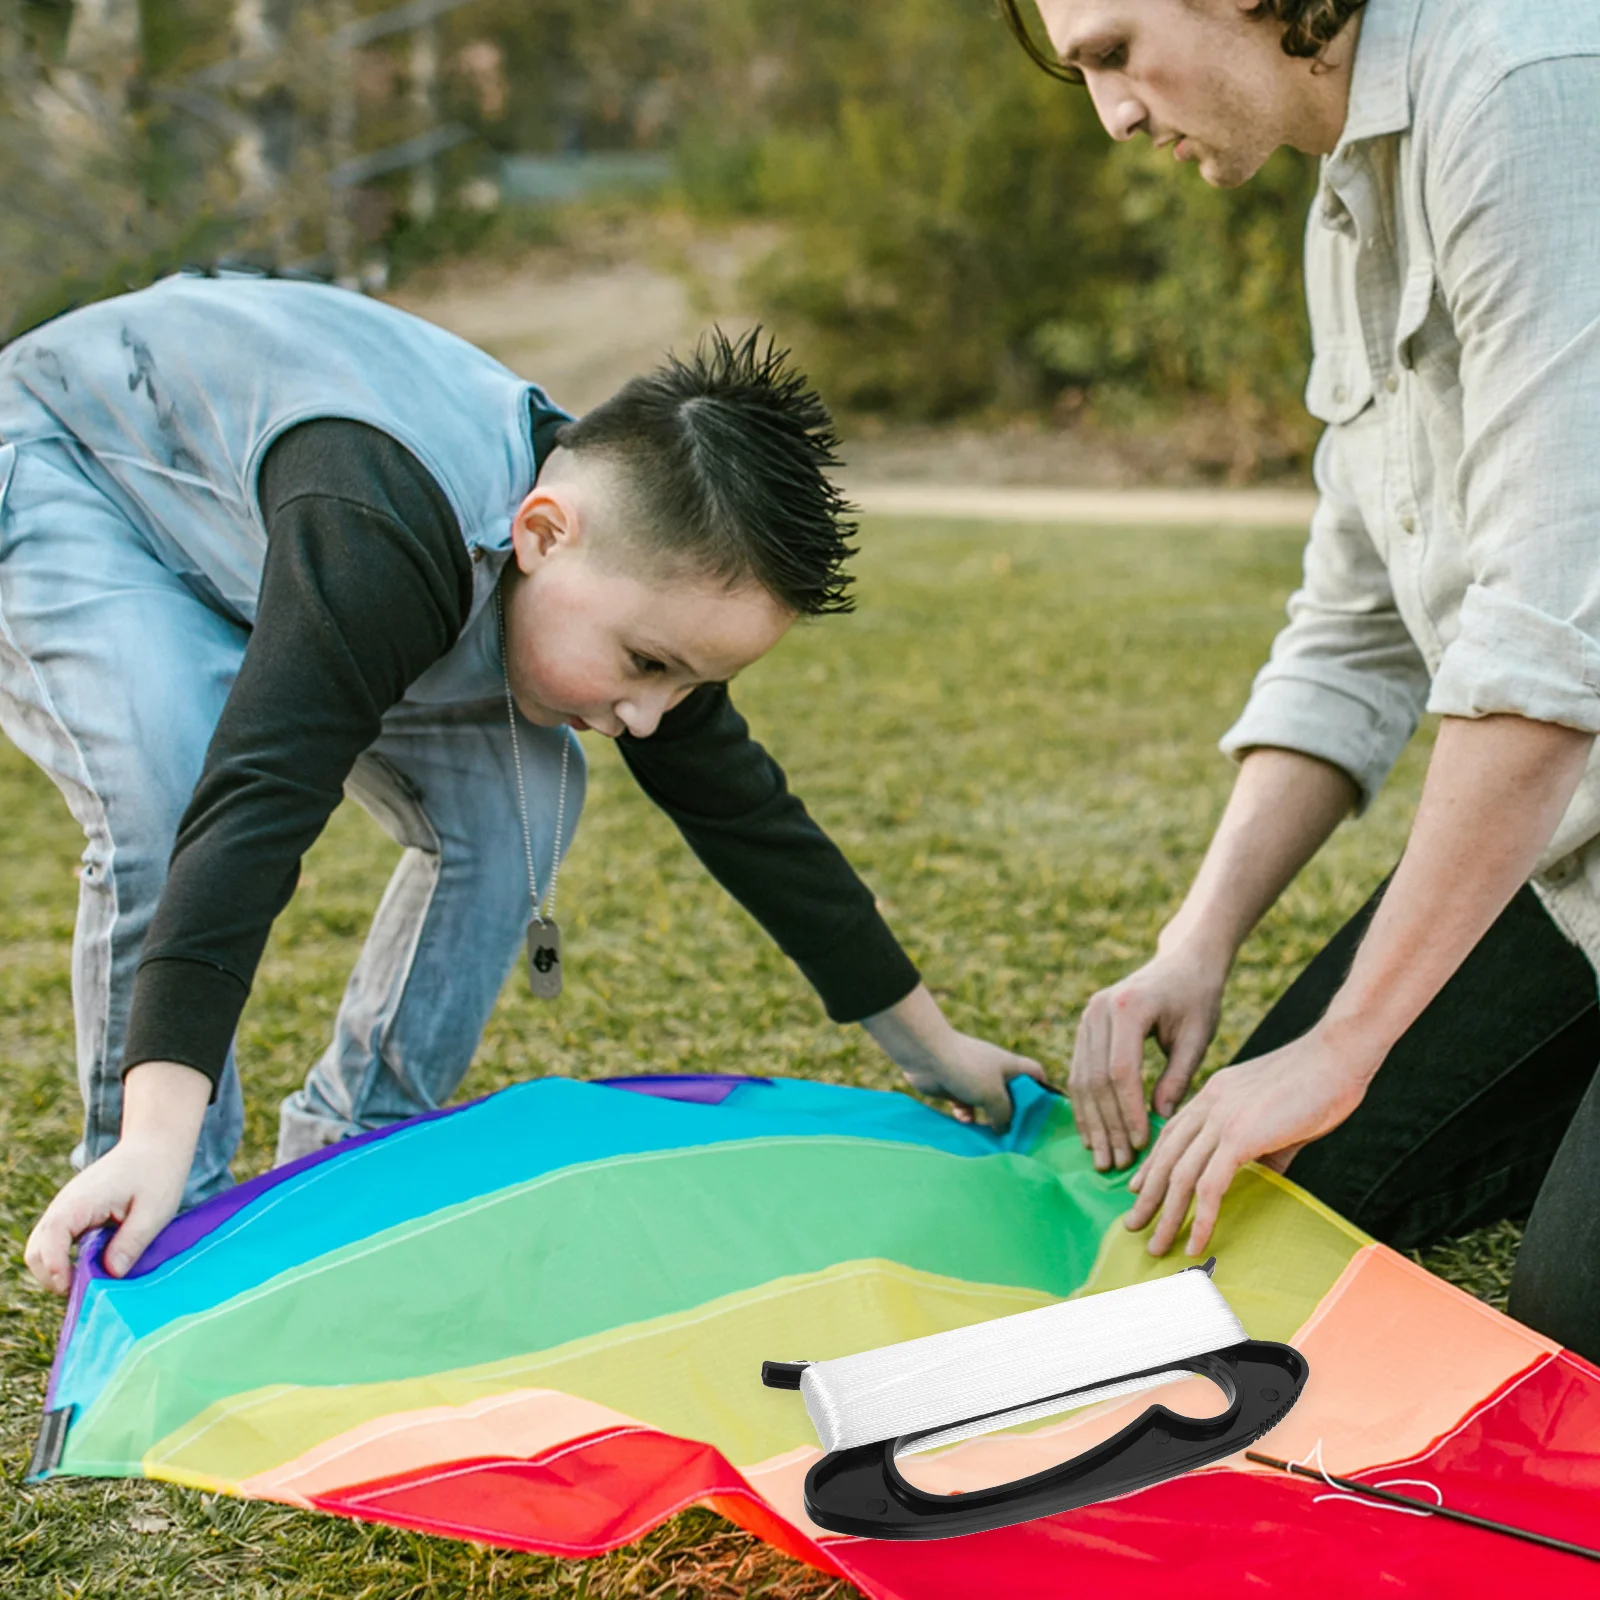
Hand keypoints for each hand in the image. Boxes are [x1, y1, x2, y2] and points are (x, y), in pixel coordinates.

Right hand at [23, 1060, 208, 1293]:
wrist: (156, 1142)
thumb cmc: (158, 1173)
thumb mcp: (155, 1211)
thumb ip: (132, 1242)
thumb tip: (111, 1274)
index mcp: (80, 1202)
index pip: (50, 1239)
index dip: (55, 1268)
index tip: (72, 1288)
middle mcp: (65, 1205)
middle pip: (37, 1250)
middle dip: (52, 1276)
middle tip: (83, 1292)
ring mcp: (66, 1208)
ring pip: (43, 1247)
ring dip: (58, 1268)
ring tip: (90, 1281)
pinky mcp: (74, 1212)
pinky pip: (58, 1241)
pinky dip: (67, 1258)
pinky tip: (95, 1263)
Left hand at [863, 983, 1047, 1129]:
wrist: (927, 1056)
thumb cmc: (967, 1070)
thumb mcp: (994, 1095)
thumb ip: (1004, 1114)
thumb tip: (1003, 1128)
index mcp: (1009, 1065)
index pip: (1034, 1073)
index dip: (1042, 1089)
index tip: (1043, 1111)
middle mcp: (993, 1071)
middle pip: (1010, 1093)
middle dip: (1011, 1113)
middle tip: (1014, 1134)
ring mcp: (973, 1079)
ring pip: (987, 1102)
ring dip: (987, 1118)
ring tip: (989, 1136)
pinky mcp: (955, 1087)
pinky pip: (966, 1105)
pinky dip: (966, 1115)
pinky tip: (964, 1121)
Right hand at [1068, 945, 1225, 1171]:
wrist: (1183, 961)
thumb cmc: (1198, 998)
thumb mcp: (1197, 1037)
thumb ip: (1179, 1077)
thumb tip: (1159, 1119)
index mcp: (1129, 1007)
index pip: (1121, 1070)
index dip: (1128, 1111)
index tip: (1141, 1143)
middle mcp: (1099, 1009)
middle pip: (1095, 1078)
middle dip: (1107, 1125)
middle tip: (1118, 1163)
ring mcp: (1087, 1016)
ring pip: (1081, 1078)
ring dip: (1091, 1122)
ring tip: (1103, 1157)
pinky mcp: (1084, 1025)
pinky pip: (1078, 1071)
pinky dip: (1085, 1105)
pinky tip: (1093, 1134)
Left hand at [1123, 1025, 1376, 1256]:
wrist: (1337, 1055)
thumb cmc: (1319, 1082)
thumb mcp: (1278, 1113)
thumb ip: (1265, 1144)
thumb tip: (1265, 1172)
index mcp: (1214, 1094)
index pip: (1172, 1133)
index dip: (1153, 1163)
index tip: (1139, 1188)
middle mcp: (1209, 1104)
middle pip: (1166, 1157)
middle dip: (1147, 1196)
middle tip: (1132, 1224)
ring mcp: (1221, 1120)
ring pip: (1180, 1176)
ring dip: (1166, 1215)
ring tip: (1156, 1245)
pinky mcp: (1240, 1137)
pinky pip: (1210, 1186)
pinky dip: (1200, 1218)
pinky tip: (1195, 1241)